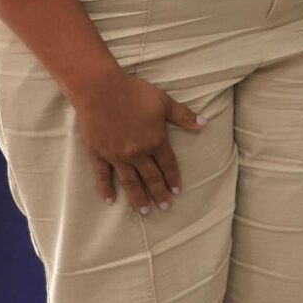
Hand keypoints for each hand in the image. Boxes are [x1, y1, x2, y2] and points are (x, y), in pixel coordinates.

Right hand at [69, 67, 202, 212]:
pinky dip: (105, 189)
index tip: (177, 191)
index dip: (173, 178)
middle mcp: (137, 153)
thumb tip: (204, 123)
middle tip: (164, 207)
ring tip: (144, 211)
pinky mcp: (98, 154)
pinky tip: (110, 200)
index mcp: (155, 141)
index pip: (167, 164)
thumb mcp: (164, 102)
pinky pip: (102, 176)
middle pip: (150, 177)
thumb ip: (183, 116)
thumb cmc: (134, 94)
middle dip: (158, 193)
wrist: (101, 90)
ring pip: (129, 181)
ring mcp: (116, 156)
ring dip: (137, 197)